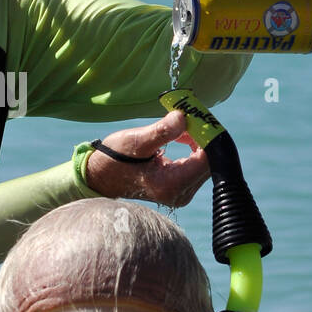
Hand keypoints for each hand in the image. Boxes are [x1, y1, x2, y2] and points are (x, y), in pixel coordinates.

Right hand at [84, 111, 208, 207]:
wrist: (102, 177)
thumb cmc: (115, 159)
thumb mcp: (136, 141)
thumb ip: (162, 131)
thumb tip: (183, 117)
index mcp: (171, 184)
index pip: (206, 160)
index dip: (206, 136)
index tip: (195, 117)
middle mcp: (181, 193)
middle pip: (209, 162)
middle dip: (202, 136)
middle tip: (188, 117)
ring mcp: (182, 193)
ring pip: (205, 162)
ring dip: (198, 141)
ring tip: (179, 127)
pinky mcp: (181, 188)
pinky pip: (197, 165)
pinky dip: (193, 148)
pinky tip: (180, 137)